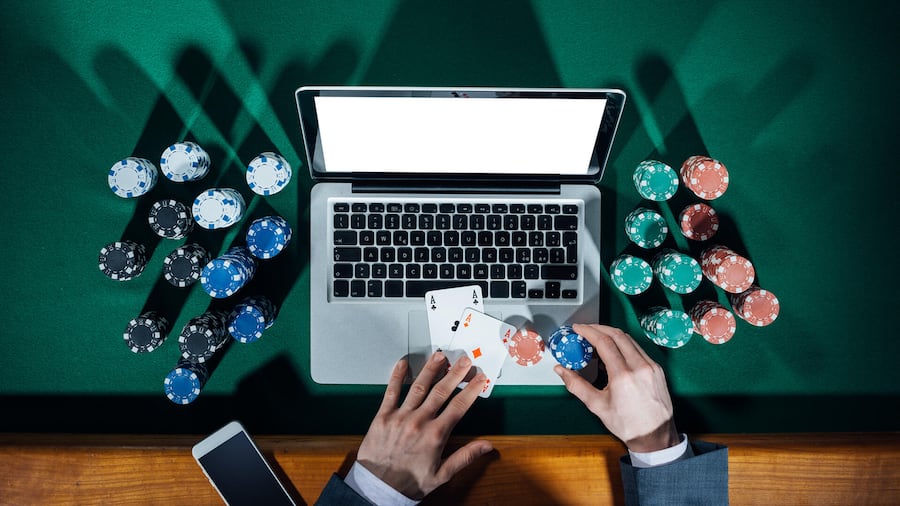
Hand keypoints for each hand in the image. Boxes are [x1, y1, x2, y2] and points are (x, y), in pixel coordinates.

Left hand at [356, 352, 493, 499]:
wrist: (378, 488)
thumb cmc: (409, 483)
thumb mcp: (442, 475)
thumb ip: (465, 457)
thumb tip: (486, 446)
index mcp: (435, 435)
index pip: (459, 406)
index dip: (471, 390)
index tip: (479, 378)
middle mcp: (419, 422)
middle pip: (442, 391)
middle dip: (455, 373)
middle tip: (464, 360)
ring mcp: (400, 417)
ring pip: (419, 387)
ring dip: (430, 370)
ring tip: (440, 356)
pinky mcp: (383, 416)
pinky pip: (391, 392)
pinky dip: (397, 376)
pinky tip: (403, 363)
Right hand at [554, 324, 679, 452]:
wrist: (655, 435)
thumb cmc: (627, 424)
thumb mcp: (597, 406)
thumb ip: (576, 385)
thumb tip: (560, 370)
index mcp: (623, 376)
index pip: (604, 342)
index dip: (589, 332)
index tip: (578, 329)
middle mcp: (639, 367)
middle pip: (617, 335)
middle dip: (599, 328)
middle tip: (585, 329)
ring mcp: (651, 366)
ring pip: (629, 340)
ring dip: (612, 334)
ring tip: (597, 338)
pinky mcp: (657, 369)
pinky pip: (638, 349)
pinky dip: (623, 345)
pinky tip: (614, 351)